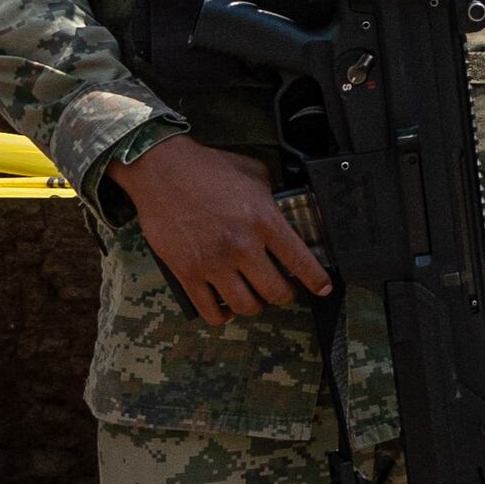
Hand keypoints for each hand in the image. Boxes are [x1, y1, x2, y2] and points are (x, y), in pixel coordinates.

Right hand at [117, 134, 332, 323]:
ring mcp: (213, 263)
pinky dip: (223, 315)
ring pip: (246, 306)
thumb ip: (274, 195)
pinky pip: (210, 311)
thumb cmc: (208, 168)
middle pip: (276, 292)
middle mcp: (242, 247)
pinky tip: (227, 306)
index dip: (317, 281)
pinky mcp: (187, 273)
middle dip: (285, 295)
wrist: (161, 171)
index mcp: (264, 221)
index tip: (323, 287)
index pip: (301, 262)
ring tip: (255, 296)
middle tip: (283, 289)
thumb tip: (287, 210)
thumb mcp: (255, 173)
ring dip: (255, 305)